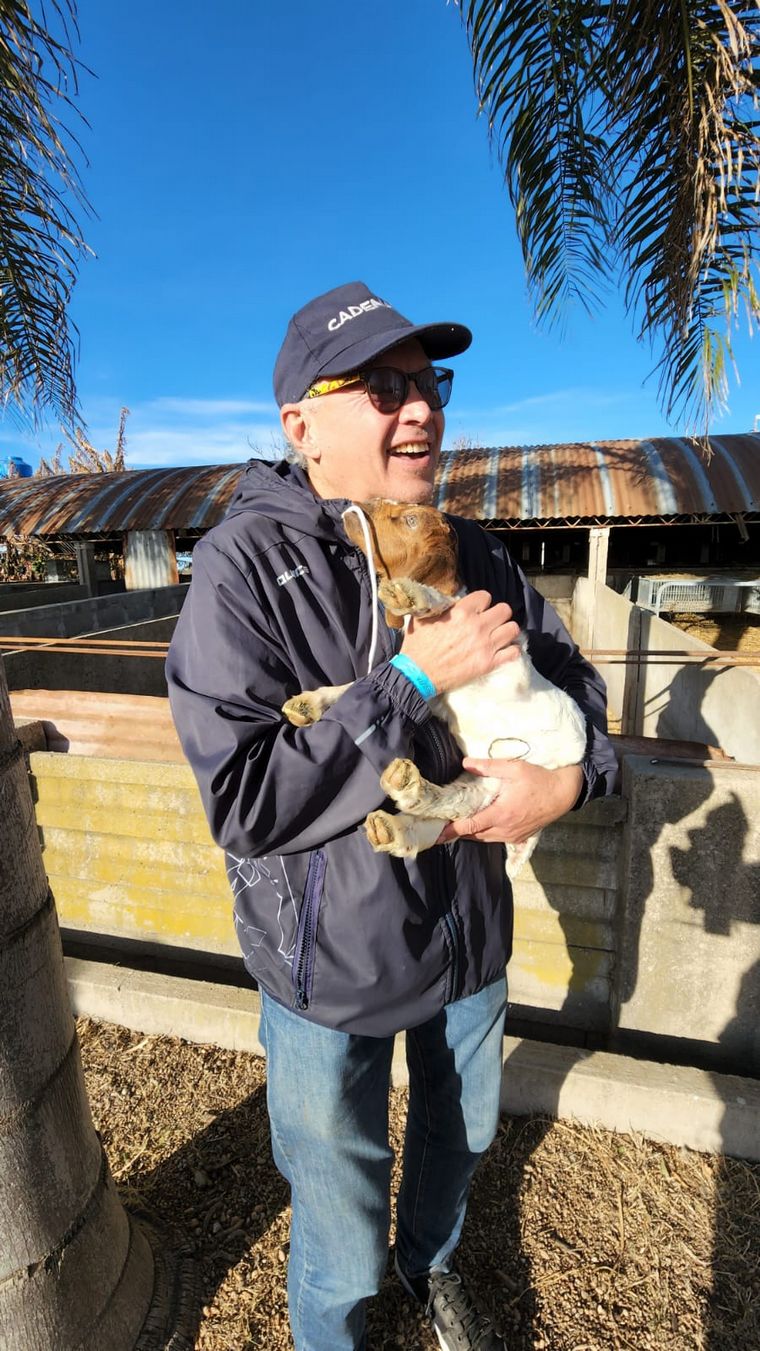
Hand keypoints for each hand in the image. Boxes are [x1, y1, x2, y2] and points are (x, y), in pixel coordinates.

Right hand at [399, 591, 519, 693]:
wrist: (418, 674)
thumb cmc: (418, 646)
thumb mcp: (424, 618)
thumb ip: (440, 606)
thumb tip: (450, 601)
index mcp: (461, 611)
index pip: (485, 596)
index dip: (481, 603)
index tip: (477, 610)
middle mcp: (477, 625)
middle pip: (505, 610)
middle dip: (498, 614)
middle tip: (490, 622)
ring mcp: (485, 645)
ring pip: (513, 629)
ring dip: (506, 631)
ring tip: (498, 635)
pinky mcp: (489, 663)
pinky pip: (513, 652)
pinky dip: (510, 651)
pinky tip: (502, 651)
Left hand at [437, 759, 583, 843]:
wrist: (563, 794)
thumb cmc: (539, 780)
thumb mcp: (514, 769)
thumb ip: (488, 767)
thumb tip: (466, 763)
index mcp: (501, 814)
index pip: (469, 826)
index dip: (451, 831)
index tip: (436, 834)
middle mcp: (505, 829)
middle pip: (474, 836)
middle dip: (456, 833)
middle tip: (440, 827)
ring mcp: (513, 835)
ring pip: (484, 839)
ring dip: (470, 834)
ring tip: (455, 827)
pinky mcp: (519, 837)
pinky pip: (496, 839)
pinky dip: (484, 834)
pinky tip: (480, 825)